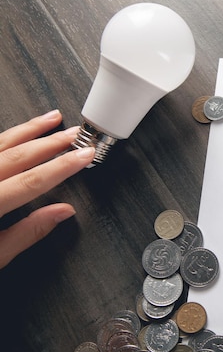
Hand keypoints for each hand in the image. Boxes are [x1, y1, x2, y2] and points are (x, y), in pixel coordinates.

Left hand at [0, 110, 94, 267]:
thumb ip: (26, 233)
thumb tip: (62, 212)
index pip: (32, 181)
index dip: (63, 166)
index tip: (85, 155)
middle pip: (17, 156)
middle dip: (50, 142)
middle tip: (75, 133)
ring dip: (27, 130)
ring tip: (50, 118)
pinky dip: (1, 138)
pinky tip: (10, 133)